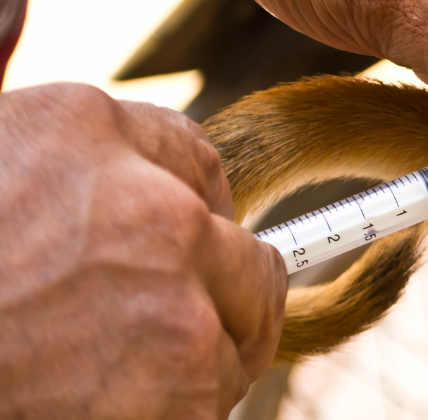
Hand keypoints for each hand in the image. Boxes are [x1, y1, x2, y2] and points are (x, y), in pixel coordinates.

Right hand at [0, 84, 285, 418]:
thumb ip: (81, 167)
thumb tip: (171, 198)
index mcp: (87, 132)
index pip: (195, 160)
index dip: (190, 206)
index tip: (184, 236)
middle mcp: (154, 209)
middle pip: (250, 255)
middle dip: (217, 288)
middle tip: (155, 321)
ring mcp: (177, 303)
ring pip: (238, 333)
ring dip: (192, 354)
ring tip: (100, 367)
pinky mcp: (182, 392)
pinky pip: (213, 398)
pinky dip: (172, 409)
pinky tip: (99, 403)